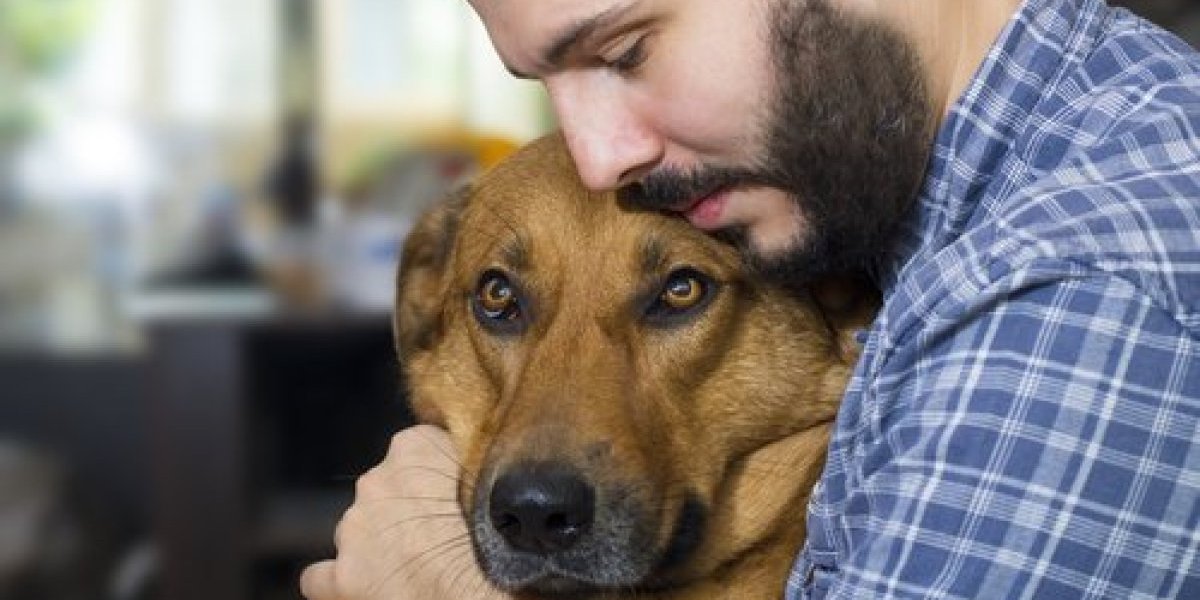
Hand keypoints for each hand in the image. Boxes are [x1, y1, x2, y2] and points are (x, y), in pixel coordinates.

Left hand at [300, 425, 508, 599]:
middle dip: (399, 513)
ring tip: (408, 570)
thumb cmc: (503, 534)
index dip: (433, 479)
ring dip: (374, 547)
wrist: (486, 590)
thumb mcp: (497, 474)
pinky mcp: (342, 579)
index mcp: (412, 449)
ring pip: (354, 534)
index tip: (449, 498)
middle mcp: (375, 482)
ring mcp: (354, 532)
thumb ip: (471, 458)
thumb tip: (474, 452)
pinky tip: (360, 590)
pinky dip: (336, 585)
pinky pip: (321, 579)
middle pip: (381, 492)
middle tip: (434, 539)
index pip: (414, 451)